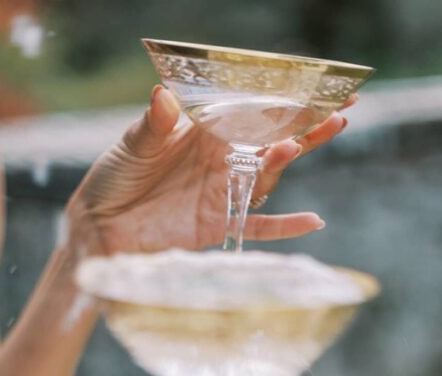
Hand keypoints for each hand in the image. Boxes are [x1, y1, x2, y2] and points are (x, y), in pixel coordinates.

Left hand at [67, 85, 350, 255]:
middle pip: (273, 137)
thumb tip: (162, 98)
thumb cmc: (115, 176)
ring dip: (287, 159)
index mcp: (206, 129)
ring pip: (268, 175)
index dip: (285, 95)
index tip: (319, 83)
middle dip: (308, 124)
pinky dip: (283, 226)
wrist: (99, 225)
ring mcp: (223, 192)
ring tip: (300, 142)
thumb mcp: (133, 144)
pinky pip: (256, 226)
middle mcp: (221, 158)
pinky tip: (313, 222)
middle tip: (343, 109)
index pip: (253, 107)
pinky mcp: (218, 225)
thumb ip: (153, 124)